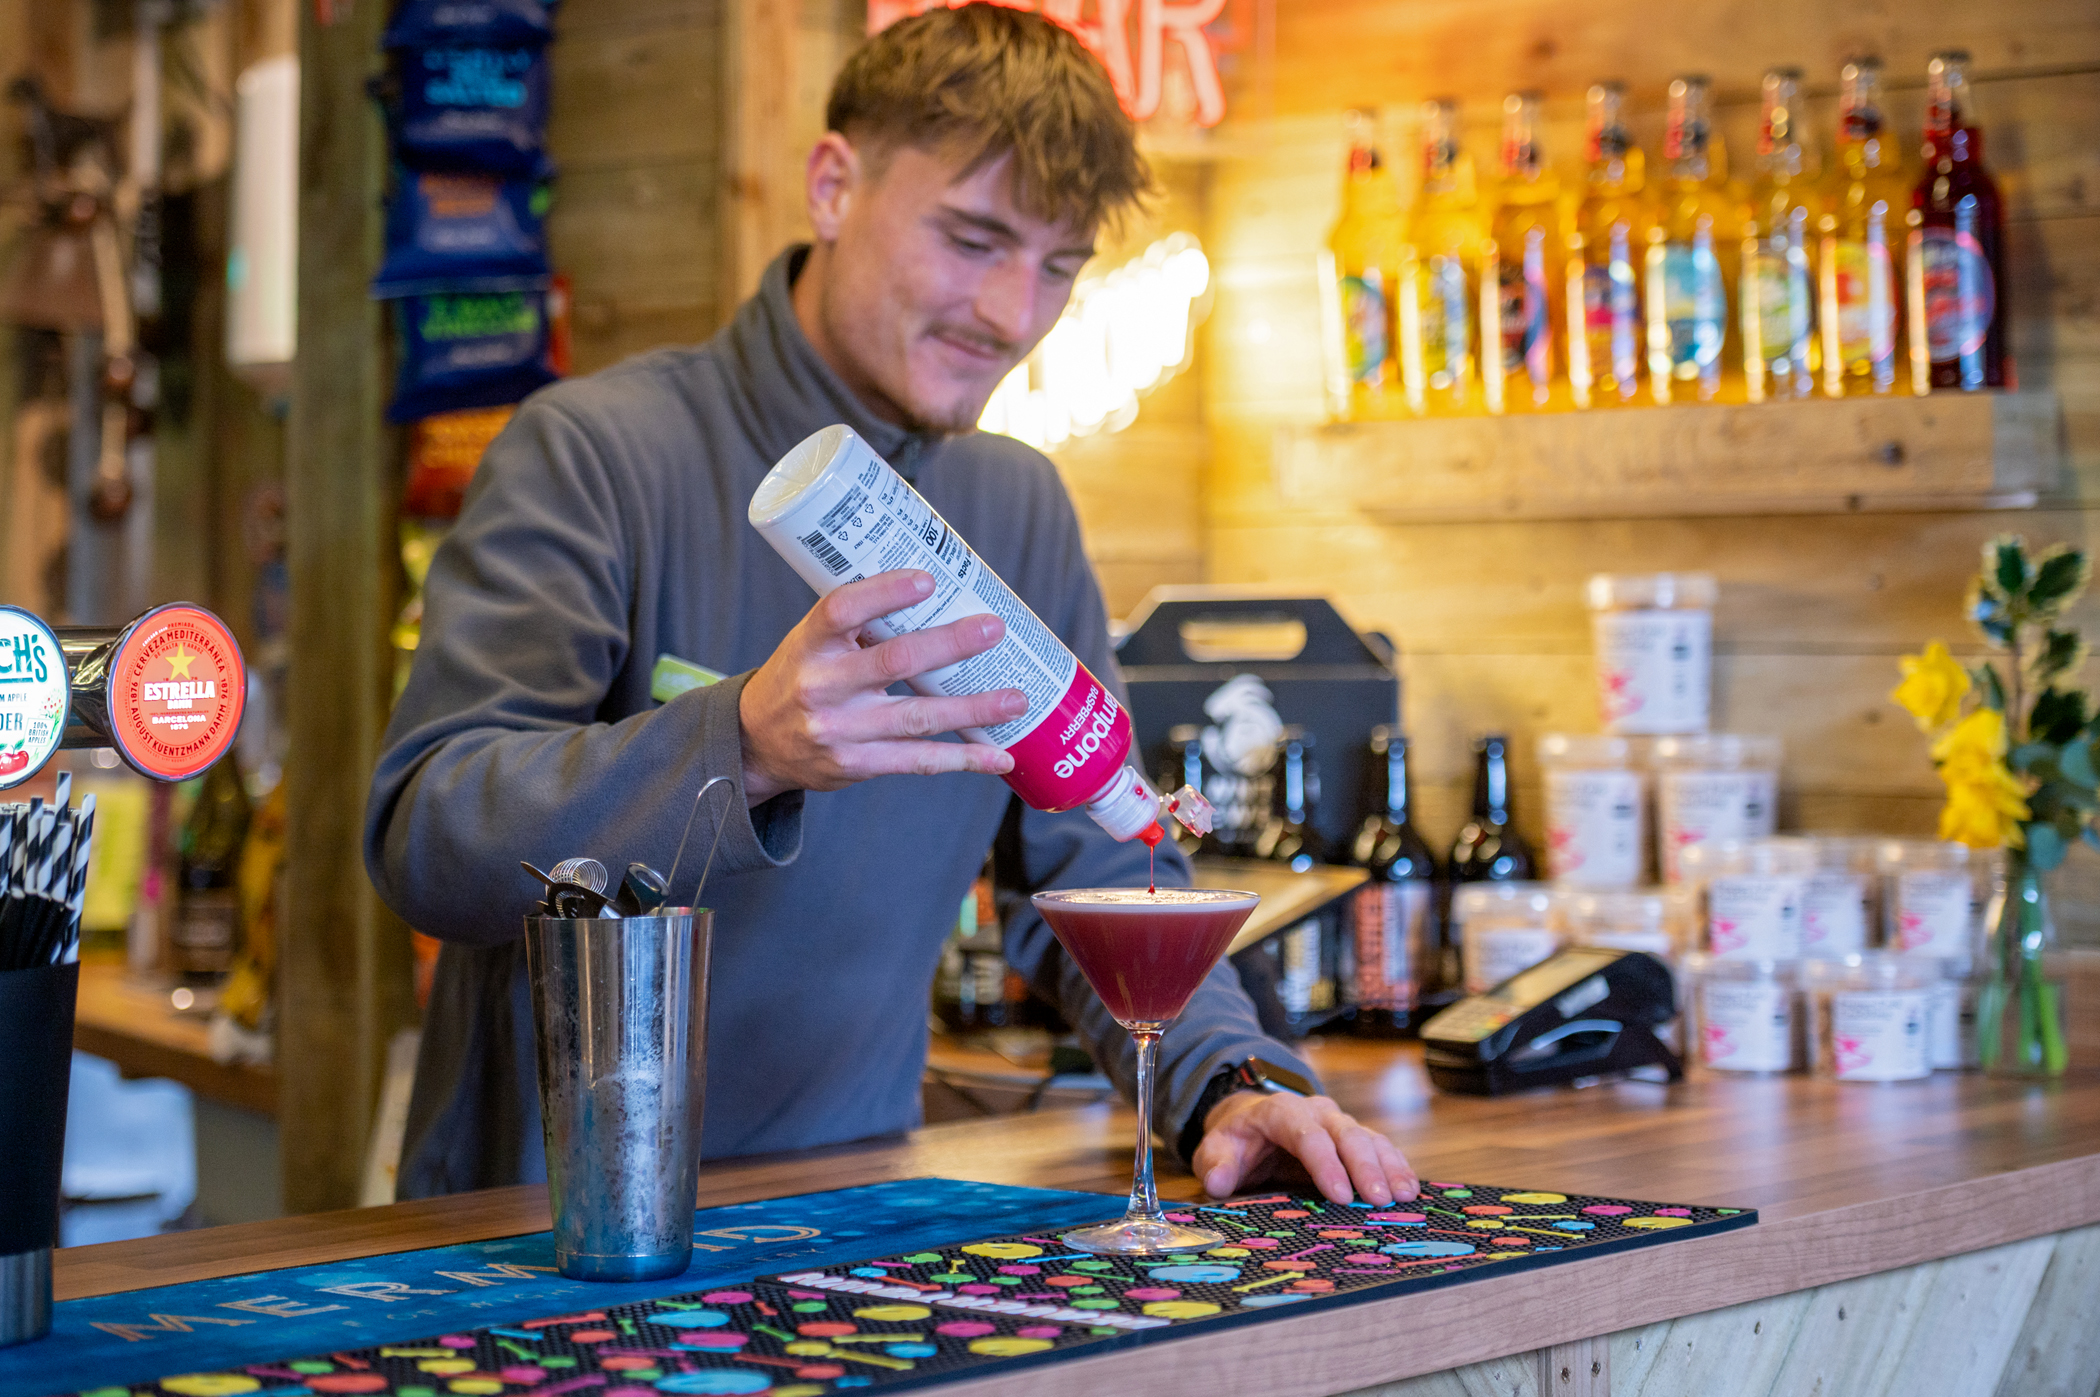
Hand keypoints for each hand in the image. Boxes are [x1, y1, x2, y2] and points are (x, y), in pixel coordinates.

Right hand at [738, 569, 1026, 805]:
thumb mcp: (811, 642)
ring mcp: (841, 731)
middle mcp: (822, 687)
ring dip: (973, 709)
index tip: (927, 580)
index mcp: (808, 644)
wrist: (756, 744)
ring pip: (917, 718)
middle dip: (950, 645)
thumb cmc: (801, 676)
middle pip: (894, 662)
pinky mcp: (857, 765)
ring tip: (1017, 699)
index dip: (884, 593)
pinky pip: (918, 761)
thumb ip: (861, 624)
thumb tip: (940, 591)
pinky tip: (999, 756)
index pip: (842, 610)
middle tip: (994, 630)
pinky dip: (963, 759)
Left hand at [1190, 1091, 1418, 1206]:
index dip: (1324, 1163)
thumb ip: (1215, 1164)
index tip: (1339, 1195)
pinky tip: (1410, 1189)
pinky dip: (1396, 1166)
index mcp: (1280, 1112)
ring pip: (1369, 1138)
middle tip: (1380, 1200)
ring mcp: (1339, 1123)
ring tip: (1405, 1196)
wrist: (1250, 1122)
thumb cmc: (1237, 1140)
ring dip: (1389, 1166)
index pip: (1306, 1134)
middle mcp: (1315, 1111)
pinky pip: (1380, 1148)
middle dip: (1365, 1167)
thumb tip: (1218, 1183)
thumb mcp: (1215, 1149)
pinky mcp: (1353, 1138)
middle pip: (1346, 1134)